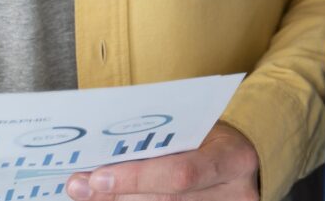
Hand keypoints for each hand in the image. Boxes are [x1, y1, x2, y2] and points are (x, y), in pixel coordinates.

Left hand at [64, 122, 258, 199]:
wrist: (246, 159)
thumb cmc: (215, 138)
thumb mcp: (198, 130)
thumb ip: (159, 144)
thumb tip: (101, 161)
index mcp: (233, 158)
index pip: (181, 174)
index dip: (137, 178)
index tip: (97, 176)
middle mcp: (235, 194)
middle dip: (116, 195)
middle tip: (79, 187)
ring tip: (90, 194)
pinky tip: (114, 199)